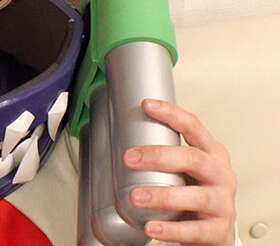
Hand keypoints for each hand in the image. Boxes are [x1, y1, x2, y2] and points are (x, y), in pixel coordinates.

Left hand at [123, 99, 237, 244]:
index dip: (172, 114)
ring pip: (196, 196)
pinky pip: (195, 230)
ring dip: (163, 195)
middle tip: (129, 158)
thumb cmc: (194, 194)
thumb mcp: (184, 170)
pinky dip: (171, 230)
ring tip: (136, 196)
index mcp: (211, 154)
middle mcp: (220, 175)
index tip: (146, 105)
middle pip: (194, 159)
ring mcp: (222, 203)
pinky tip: (152, 228)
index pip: (194, 127)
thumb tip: (114, 137)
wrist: (214, 232)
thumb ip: (162, 155)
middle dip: (159, 156)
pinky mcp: (218, 231)